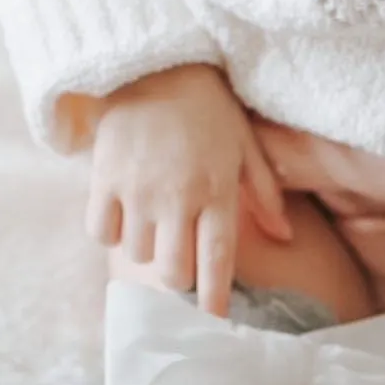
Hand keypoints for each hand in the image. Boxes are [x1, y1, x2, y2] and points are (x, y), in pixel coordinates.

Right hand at [86, 65, 290, 313]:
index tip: (214, 319)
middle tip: (179, 258)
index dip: (215, 299)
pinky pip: (100, 232)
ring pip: (136, 255)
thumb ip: (264, 195)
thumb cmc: (208, 108)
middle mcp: (177, 197)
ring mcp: (137, 190)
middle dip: (178, 276)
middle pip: (173, 271)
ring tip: (151, 222)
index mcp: (217, 192)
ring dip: (145, 248)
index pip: (218, 262)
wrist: (153, 64)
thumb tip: (284, 237)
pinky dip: (109, 232)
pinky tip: (121, 214)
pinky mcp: (103, 178)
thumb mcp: (244, 146)